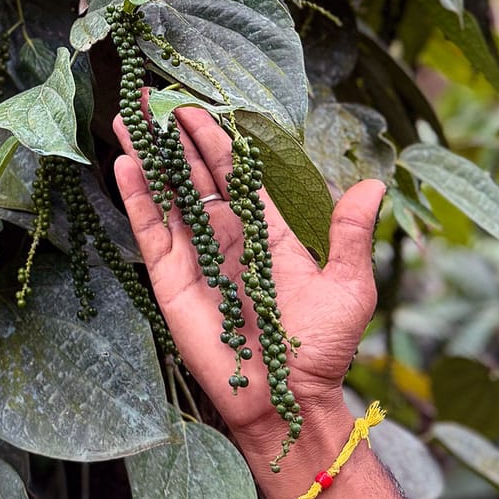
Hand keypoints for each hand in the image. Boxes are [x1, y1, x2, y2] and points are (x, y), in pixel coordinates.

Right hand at [112, 105, 384, 456]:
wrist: (287, 400)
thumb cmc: (322, 348)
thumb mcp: (349, 287)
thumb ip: (352, 235)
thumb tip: (372, 183)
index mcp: (268, 233)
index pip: (236, 174)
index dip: (215, 140)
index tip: (194, 108)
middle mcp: (228, 239)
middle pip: (195, 176)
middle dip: (174, 137)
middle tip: (150, 98)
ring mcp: (197, 258)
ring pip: (168, 197)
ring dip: (149, 159)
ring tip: (127, 120)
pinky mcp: (172, 281)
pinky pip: (153, 233)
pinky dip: (138, 200)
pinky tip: (125, 166)